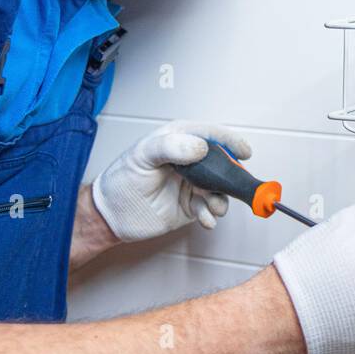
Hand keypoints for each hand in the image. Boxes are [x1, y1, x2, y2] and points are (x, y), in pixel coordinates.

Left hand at [90, 120, 252, 242]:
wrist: (110, 216)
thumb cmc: (120, 181)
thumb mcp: (141, 156)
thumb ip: (170, 147)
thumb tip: (200, 147)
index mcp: (178, 140)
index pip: (211, 135)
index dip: (230, 142)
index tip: (244, 152)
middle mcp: (190, 162)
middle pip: (222, 164)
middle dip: (231, 176)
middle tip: (233, 185)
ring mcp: (193, 185)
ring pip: (221, 189)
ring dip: (222, 199)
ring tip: (213, 207)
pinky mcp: (191, 206)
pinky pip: (210, 210)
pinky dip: (212, 216)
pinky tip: (205, 219)